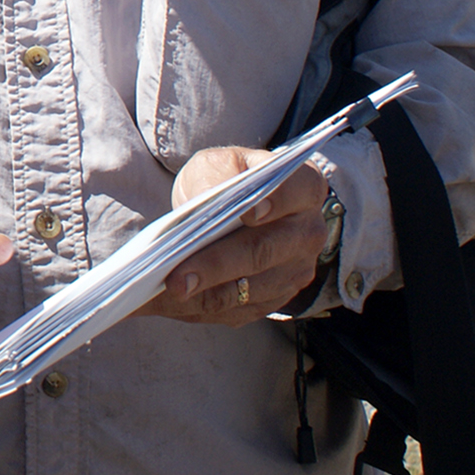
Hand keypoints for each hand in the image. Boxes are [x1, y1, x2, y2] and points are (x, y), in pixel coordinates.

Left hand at [137, 147, 328, 325]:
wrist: (229, 207)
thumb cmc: (224, 179)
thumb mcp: (217, 164)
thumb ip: (215, 176)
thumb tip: (207, 200)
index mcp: (303, 187)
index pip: (298, 191)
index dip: (275, 201)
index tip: (247, 213)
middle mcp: (307, 232)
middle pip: (263, 251)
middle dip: (217, 265)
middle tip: (179, 277)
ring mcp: (295, 270)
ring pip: (250, 289)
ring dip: (206, 295)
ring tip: (167, 292)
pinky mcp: (276, 297)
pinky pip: (240, 310)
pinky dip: (203, 308)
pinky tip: (171, 303)